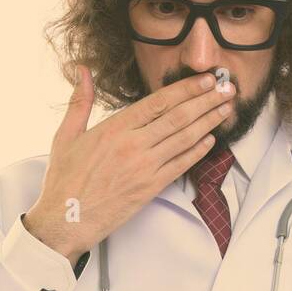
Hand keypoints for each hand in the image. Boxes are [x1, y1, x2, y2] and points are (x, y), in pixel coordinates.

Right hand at [22, 68, 232, 260]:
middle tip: (226, 89)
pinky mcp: (150, 188)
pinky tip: (211, 139)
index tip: (204, 79)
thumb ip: (80, 101)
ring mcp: (144, 168)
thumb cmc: (64, 180)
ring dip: (208, 122)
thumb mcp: (66, 135)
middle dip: (205, 101)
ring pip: (184, 139)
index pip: (158, 102)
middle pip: (178, 117)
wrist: (65, 220)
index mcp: (114, 128)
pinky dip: (198, 151)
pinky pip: (180, 166)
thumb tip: (82, 70)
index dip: (185, 89)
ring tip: (225, 109)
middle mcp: (133, 145)